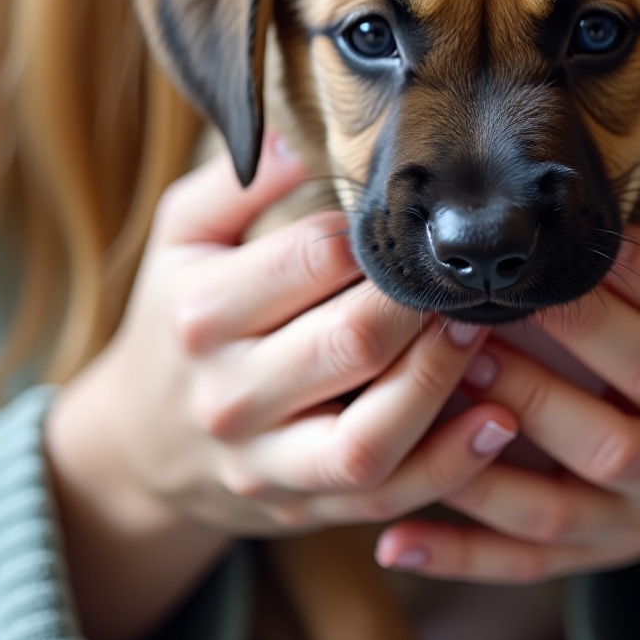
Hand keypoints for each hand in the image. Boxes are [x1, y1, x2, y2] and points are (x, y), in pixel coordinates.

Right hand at [45, 134, 516, 639]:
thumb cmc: (179, 315)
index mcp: (202, 312)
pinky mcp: (300, 505)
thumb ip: (238, 182)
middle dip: (422, 302)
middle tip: (464, 272)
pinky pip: (385, 494)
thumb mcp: (183, 236)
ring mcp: (265, 463)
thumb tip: (303, 134)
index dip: (376, 234)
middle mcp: (229, 394)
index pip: (311, 260)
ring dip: (442, 380)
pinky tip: (498, 423)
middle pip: (352, 342)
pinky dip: (450, 466)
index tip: (413, 215)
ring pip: (372, 437)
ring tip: (483, 331)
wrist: (142, 440)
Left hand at [374, 226, 639, 600]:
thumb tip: (543, 202)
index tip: (566, 235)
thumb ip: (620, 275)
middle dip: (575, 333)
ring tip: (438, 391)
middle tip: (494, 299)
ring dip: (503, 433)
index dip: (632, 269)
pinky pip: (525, 557)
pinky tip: (393, 537)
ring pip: (577, 482)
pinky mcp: (597, 554)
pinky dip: (458, 550)